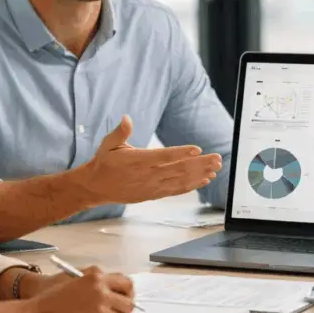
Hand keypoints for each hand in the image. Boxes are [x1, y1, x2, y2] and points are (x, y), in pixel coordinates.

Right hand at [23, 267, 135, 312]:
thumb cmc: (51, 297)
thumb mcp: (74, 278)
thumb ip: (97, 280)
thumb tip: (118, 289)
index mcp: (97, 278)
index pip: (127, 284)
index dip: (128, 293)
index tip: (124, 298)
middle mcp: (102, 293)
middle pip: (129, 304)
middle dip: (122, 310)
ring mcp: (100, 312)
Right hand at [79, 115, 221, 205]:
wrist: (96, 187)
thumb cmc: (105, 162)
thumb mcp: (108, 144)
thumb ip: (120, 132)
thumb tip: (126, 118)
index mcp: (139, 160)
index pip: (164, 156)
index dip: (181, 153)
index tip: (197, 149)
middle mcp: (148, 175)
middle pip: (178, 169)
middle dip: (200, 164)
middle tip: (217, 158)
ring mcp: (153, 186)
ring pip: (180, 180)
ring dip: (200, 174)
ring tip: (216, 168)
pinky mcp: (154, 194)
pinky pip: (176, 190)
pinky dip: (191, 186)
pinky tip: (204, 180)